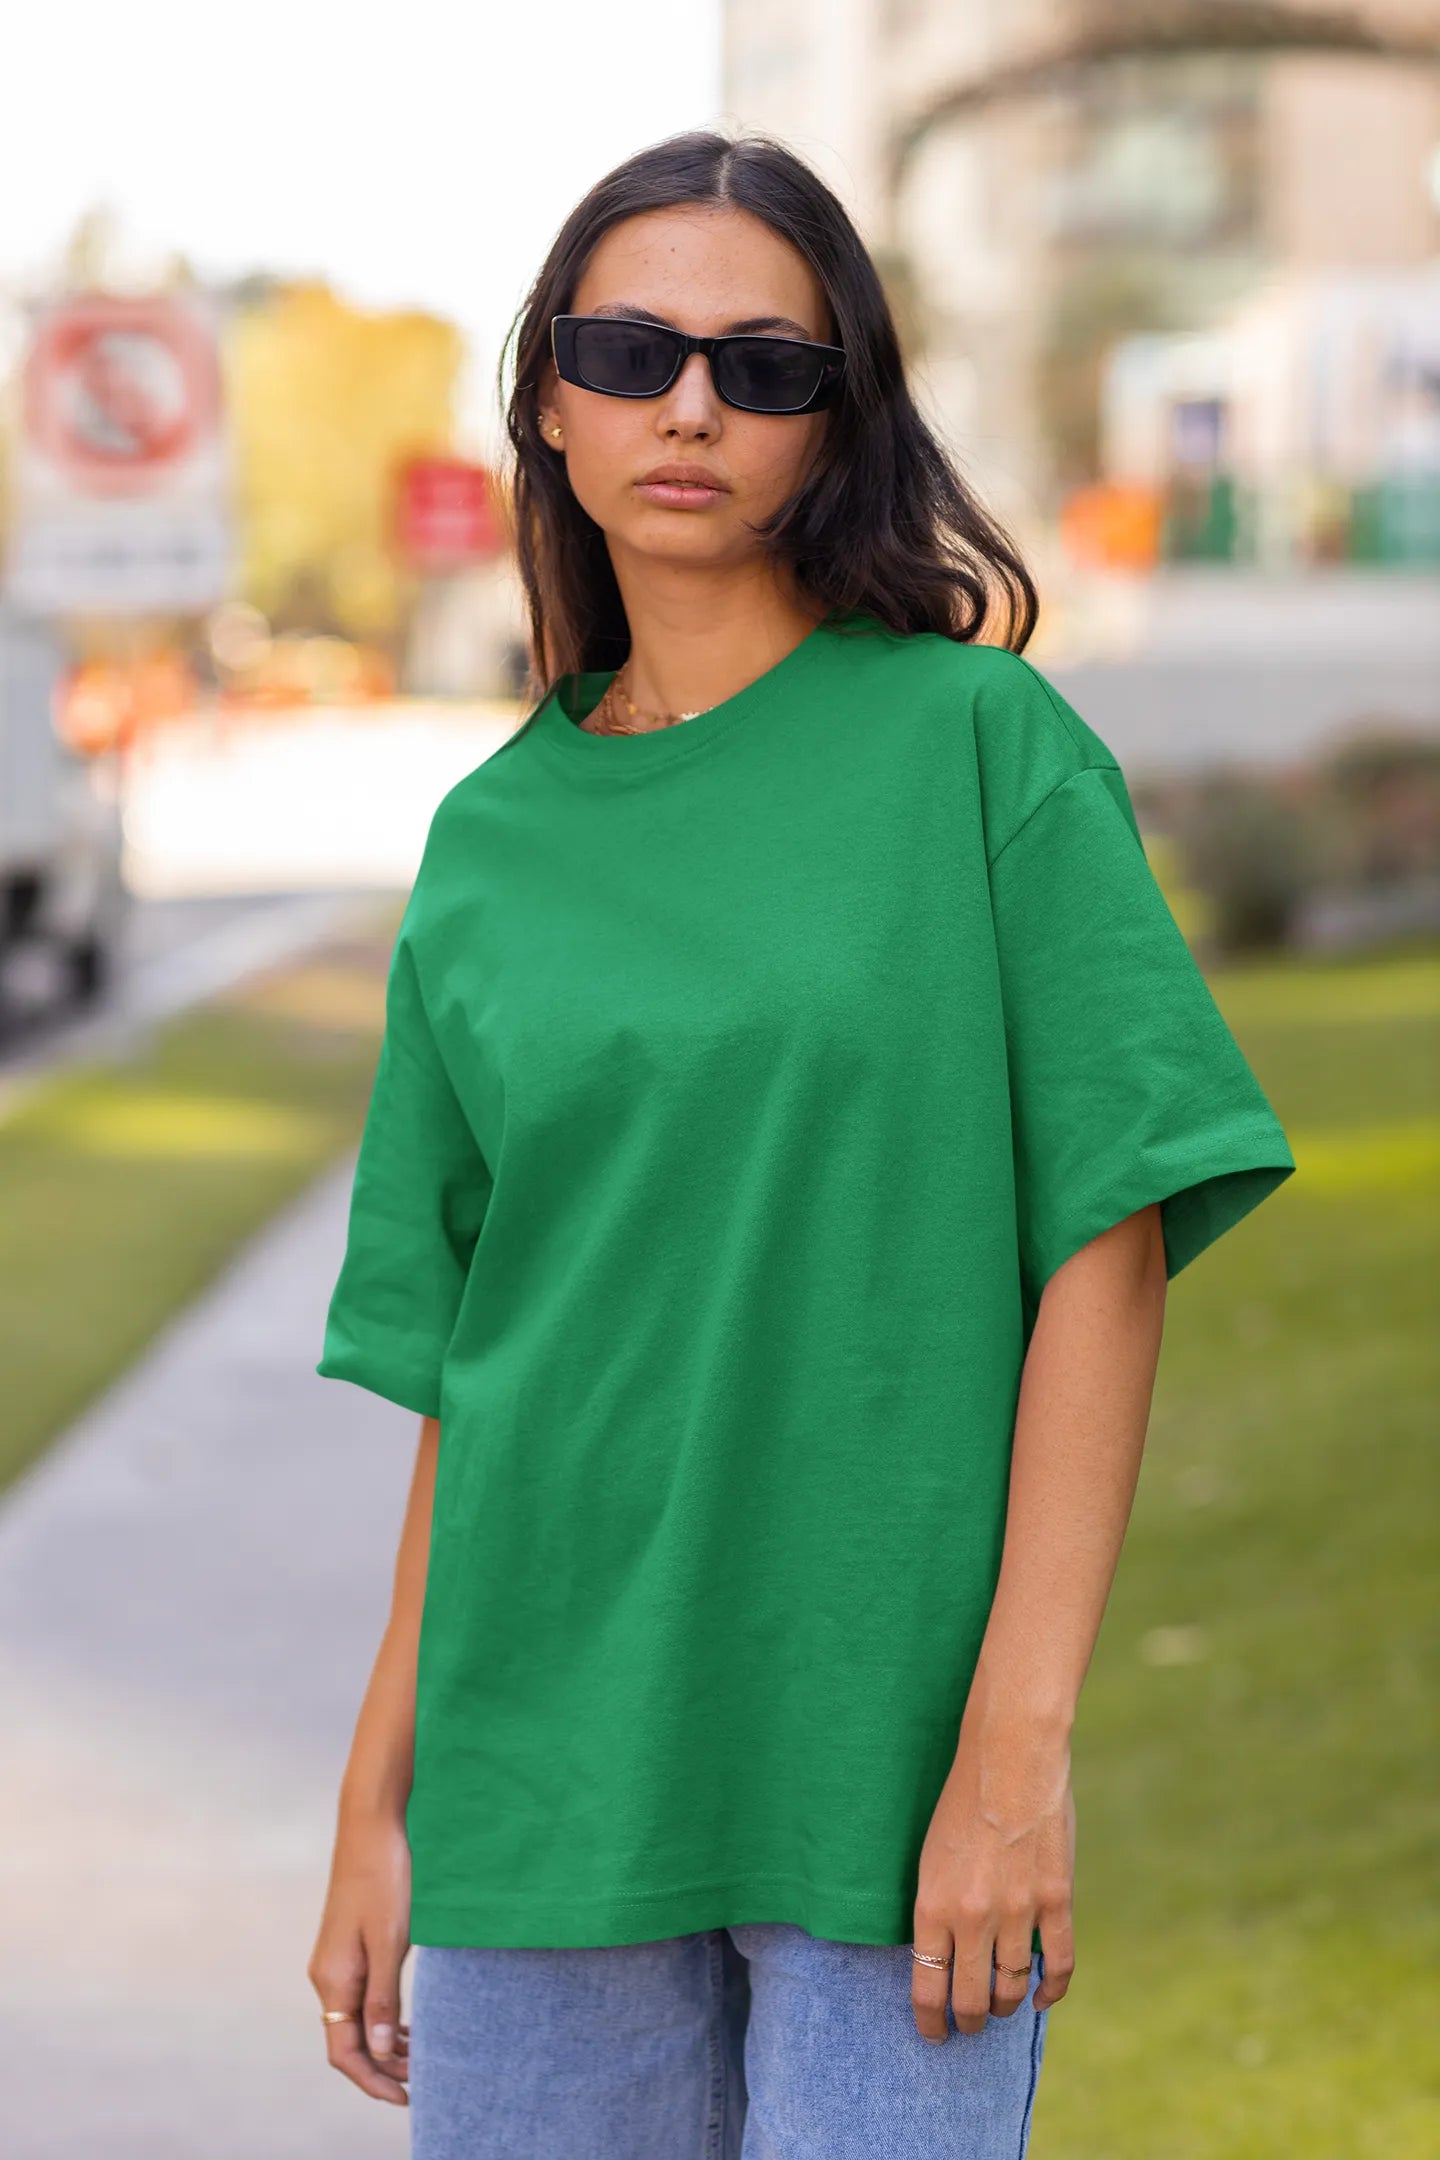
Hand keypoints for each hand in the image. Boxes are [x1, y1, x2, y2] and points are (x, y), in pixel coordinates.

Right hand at [308, 1808, 412, 2104]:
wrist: (370, 1827)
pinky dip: (381, 2016)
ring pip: (355, 2019)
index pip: (344, 2052)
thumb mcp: (390, 1941)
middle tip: (421, 2081)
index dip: (372, 2080)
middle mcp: (327, 1976)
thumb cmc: (384, 1878)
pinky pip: (360, 1996)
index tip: (405, 2097)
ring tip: (419, 2057)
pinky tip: (405, 2022)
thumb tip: (381, 2051)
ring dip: (384, 2043)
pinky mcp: (347, 1946)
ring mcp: (335, 1961)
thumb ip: (384, 1997)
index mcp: (334, 1980)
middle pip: (348, 2040)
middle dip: (382, 2067)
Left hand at [910, 1712, 1075, 2041]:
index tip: (933, 2033)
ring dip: (1004, 2005)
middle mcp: (972, 1917)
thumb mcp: (930, 1857)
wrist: (1009, 1758)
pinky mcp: (1056, 1899)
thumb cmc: (961, 1801)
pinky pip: (1058, 1964)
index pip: (926, 1987)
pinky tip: (1040, 1997)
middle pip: (970, 2000)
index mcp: (932, 1906)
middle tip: (968, 2023)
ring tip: (1000, 2006)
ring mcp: (1018, 1911)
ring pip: (1011, 1988)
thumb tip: (942, 1957)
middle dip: (968, 2021)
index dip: (930, 2021)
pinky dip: (1050, 1990)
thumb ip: (937, 1909)